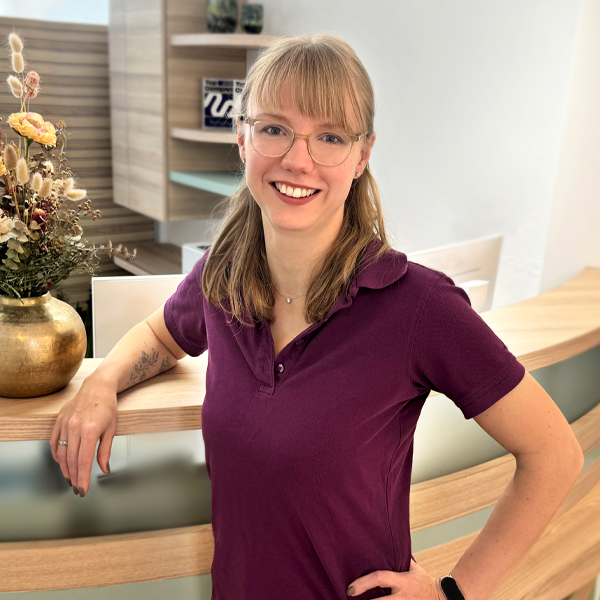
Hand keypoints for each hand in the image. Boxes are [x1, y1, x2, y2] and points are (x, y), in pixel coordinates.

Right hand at [49, 376, 117, 496]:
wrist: (98, 386)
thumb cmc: (107, 406)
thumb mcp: (111, 429)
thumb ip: (105, 451)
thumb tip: (104, 468)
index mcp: (90, 430)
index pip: (84, 461)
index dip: (83, 478)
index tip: (83, 489)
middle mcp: (75, 427)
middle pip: (71, 460)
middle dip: (74, 477)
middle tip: (77, 488)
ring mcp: (65, 424)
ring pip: (61, 453)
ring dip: (65, 469)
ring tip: (70, 479)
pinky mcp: (59, 421)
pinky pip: (54, 442)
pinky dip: (57, 455)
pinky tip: (62, 463)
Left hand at [346, 558, 444, 598]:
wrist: (443, 597)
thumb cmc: (424, 581)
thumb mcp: (413, 568)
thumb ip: (400, 559)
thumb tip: (386, 545)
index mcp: (402, 581)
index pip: (379, 578)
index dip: (363, 583)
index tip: (350, 588)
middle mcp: (402, 596)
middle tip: (349, 599)